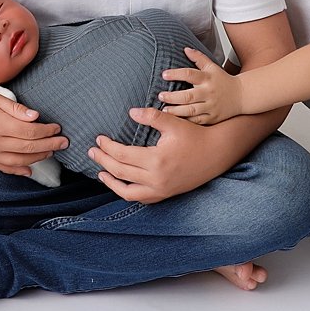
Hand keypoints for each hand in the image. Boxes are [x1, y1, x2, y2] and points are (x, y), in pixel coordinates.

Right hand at [0, 87, 67, 176]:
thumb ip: (15, 109)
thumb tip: (36, 117)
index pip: (31, 132)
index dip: (48, 131)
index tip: (58, 128)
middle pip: (29, 148)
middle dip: (50, 146)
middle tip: (64, 143)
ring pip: (19, 161)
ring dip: (38, 158)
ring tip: (51, 152)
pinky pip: (4, 168)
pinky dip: (18, 171)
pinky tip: (29, 170)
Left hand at [88, 107, 235, 203]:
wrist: (217, 153)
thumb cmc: (195, 135)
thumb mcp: (173, 122)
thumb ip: (151, 116)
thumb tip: (130, 112)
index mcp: (157, 160)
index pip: (122, 155)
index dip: (107, 147)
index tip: (98, 139)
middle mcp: (157, 179)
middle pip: (120, 173)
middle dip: (103, 161)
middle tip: (92, 151)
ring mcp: (161, 190)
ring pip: (128, 192)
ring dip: (111, 182)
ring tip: (100, 172)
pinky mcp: (166, 194)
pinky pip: (141, 198)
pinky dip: (127, 192)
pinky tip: (121, 183)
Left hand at [157, 47, 243, 124]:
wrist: (242, 95)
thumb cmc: (224, 80)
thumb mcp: (212, 66)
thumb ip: (199, 57)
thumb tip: (185, 49)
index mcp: (207, 78)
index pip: (190, 74)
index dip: (176, 74)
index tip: (164, 75)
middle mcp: (208, 93)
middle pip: (188, 95)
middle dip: (172, 97)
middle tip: (161, 96)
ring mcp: (211, 106)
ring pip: (191, 110)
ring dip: (176, 111)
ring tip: (164, 110)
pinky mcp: (212, 117)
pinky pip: (197, 121)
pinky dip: (186, 121)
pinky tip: (176, 120)